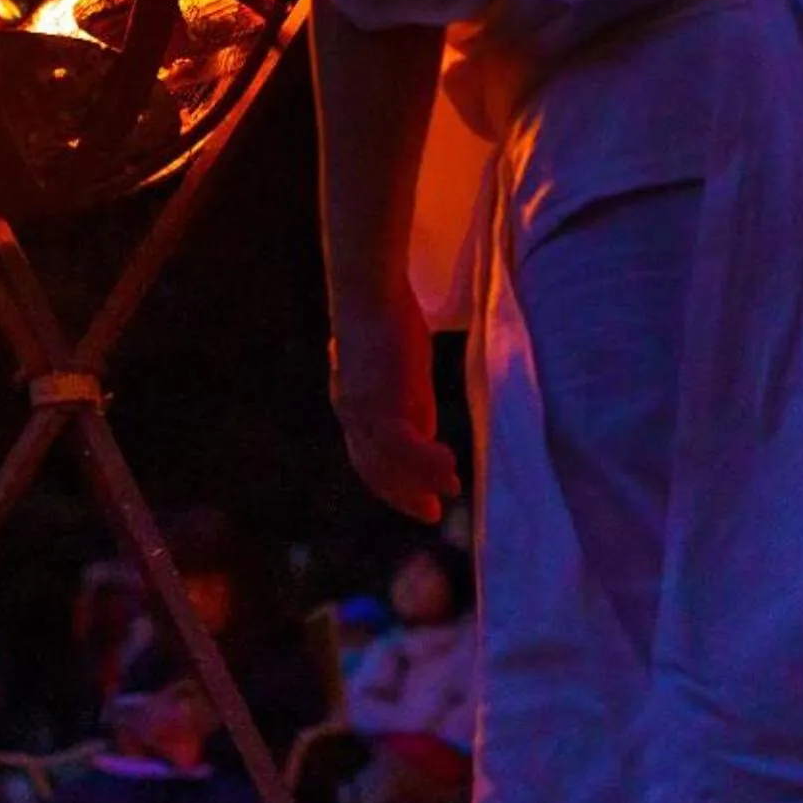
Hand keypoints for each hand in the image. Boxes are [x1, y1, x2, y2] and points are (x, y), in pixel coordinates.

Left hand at [331, 293, 460, 524]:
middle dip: (403, 495)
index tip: (421, 501)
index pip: (369, 460)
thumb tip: (425, 437)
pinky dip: (427, 462)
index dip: (394, 485)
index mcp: (353, 408)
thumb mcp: (405, 374)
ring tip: (451, 490)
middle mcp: (351, 416)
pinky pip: (404, 446)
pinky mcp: (378, 402)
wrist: (371, 289)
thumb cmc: (390, 320)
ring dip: (421, 482)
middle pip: (374, 470)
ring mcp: (362, 412)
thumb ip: (413, 405)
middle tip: (433, 513)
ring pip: (388, 464)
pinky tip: (450, 466)